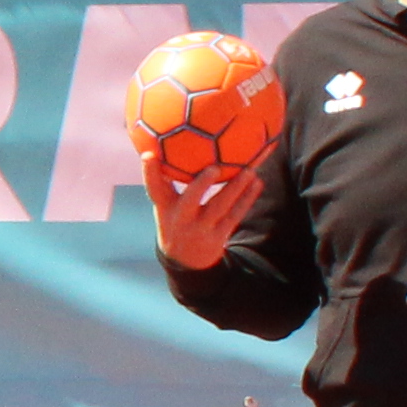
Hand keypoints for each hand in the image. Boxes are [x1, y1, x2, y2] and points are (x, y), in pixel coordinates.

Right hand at [144, 145, 263, 270]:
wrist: (185, 260)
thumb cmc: (176, 220)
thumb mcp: (165, 205)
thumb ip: (166, 180)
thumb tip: (165, 145)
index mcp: (165, 208)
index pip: (154, 189)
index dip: (150, 172)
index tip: (149, 154)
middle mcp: (182, 218)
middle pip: (190, 201)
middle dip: (201, 185)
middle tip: (214, 168)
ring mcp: (201, 228)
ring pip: (220, 207)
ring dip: (235, 188)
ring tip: (250, 170)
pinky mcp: (219, 235)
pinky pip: (235, 214)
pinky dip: (247, 198)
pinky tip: (257, 183)